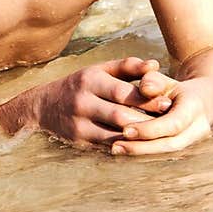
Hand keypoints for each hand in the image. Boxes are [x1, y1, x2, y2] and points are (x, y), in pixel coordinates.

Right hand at [0, 57, 172, 146]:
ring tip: (159, 135)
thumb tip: (155, 65)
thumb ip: (128, 67)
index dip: (147, 98)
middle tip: (169, 122)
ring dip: (138, 137)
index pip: (123, 91)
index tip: (168, 102)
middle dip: (146, 120)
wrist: (43, 106)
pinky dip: (126, 146)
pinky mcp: (79, 140)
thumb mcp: (100, 70)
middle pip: (120, 115)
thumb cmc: (82, 85)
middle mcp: (82, 101)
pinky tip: (142, 145)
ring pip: (115, 134)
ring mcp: (79, 123)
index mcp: (90, 80)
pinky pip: (107, 146)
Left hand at [110, 75, 211, 155]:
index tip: (125, 130)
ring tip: (115, 149)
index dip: (150, 129)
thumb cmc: (174, 88)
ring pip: (167, 152)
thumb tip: (145, 88)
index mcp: (195, 107)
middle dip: (143, 147)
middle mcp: (198, 128)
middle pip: (171, 144)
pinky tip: (122, 150)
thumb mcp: (165, 80)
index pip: (174, 123)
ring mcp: (193, 141)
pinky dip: (142, 153)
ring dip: (140, 153)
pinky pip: (163, 154)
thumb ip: (154, 81)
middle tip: (115, 147)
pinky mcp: (184, 149)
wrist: (200, 101)